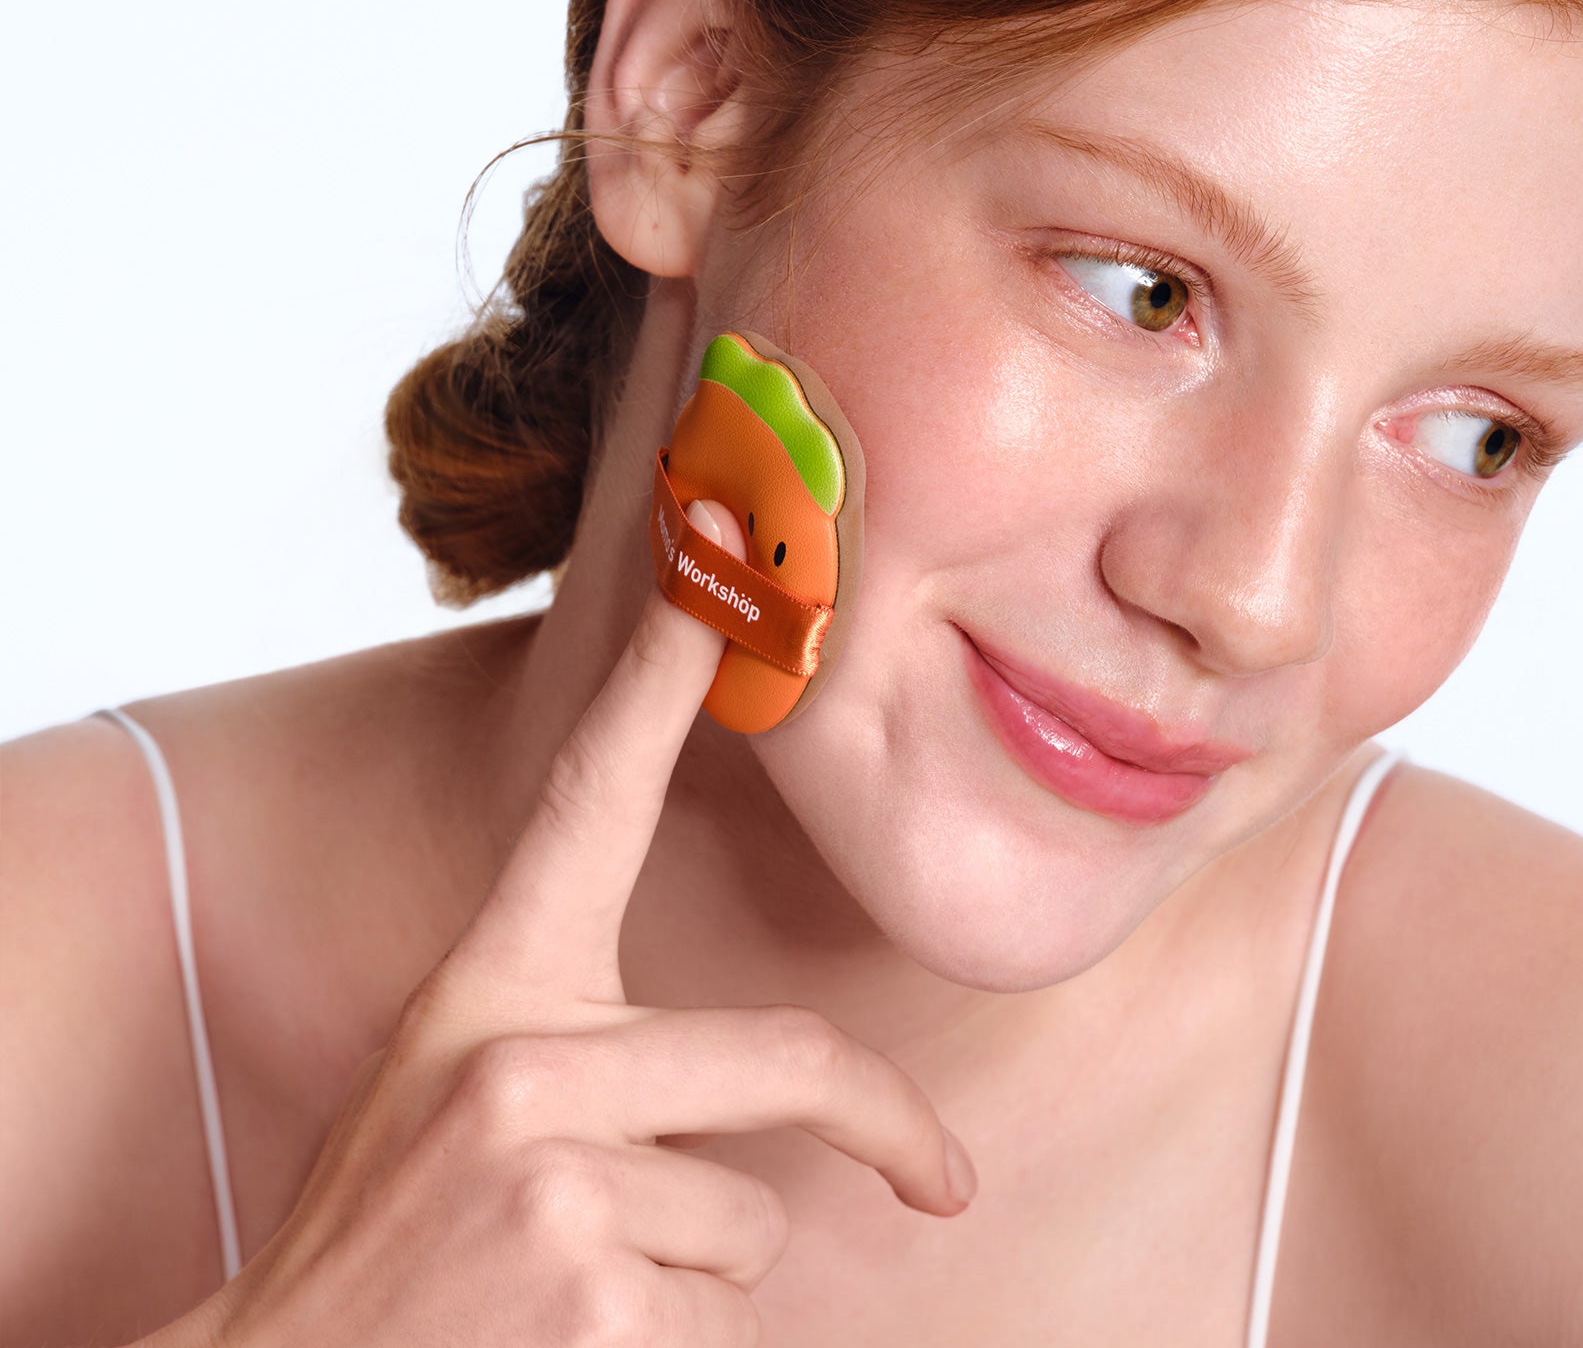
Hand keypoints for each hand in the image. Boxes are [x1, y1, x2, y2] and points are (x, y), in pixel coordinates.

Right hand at [185, 497, 974, 1347]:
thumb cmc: (384, 1239)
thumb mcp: (453, 1100)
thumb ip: (585, 1063)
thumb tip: (748, 1121)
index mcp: (491, 992)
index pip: (592, 800)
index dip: (659, 676)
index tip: (718, 565)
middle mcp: (523, 1064)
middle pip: (788, 1062)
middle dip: (883, 1126)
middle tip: (943, 1177)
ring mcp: (559, 1185)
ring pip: (750, 1223)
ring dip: (702, 1271)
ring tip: (571, 1297)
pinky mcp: (595, 1305)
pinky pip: (731, 1322)